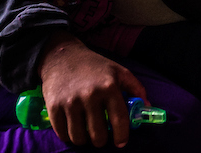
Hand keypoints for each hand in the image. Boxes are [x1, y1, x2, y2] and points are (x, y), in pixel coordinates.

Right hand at [37, 31, 146, 147]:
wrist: (63, 57)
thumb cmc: (94, 66)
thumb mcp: (119, 71)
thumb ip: (136, 88)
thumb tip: (147, 107)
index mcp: (109, 86)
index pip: (119, 119)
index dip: (122, 135)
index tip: (121, 142)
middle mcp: (90, 95)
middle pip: (98, 134)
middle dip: (101, 140)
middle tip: (101, 137)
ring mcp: (70, 102)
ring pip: (79, 137)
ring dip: (85, 140)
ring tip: (87, 134)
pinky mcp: (54, 107)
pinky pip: (62, 134)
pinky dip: (69, 137)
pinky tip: (74, 130)